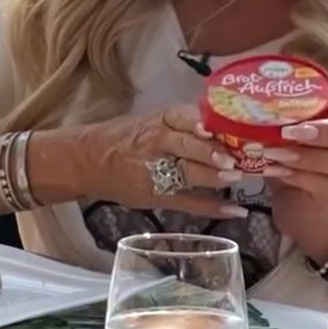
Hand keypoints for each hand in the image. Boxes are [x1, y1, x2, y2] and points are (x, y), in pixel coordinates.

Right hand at [71, 104, 247, 216]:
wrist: (90, 161)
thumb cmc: (128, 137)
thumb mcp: (153, 120)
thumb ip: (186, 123)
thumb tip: (230, 126)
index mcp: (159, 121)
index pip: (182, 117)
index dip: (199, 123)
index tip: (216, 128)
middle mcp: (158, 144)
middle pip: (187, 147)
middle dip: (212, 153)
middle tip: (235, 159)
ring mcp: (158, 172)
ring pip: (188, 174)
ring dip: (214, 177)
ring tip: (236, 178)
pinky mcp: (159, 197)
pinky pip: (189, 202)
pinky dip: (213, 207)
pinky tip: (236, 210)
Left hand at [263, 94, 327, 264]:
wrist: (298, 207)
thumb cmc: (289, 163)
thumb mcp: (281, 138)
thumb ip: (276, 121)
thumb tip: (243, 102)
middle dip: (325, 131)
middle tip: (290, 132)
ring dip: (307, 156)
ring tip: (275, 153)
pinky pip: (324, 183)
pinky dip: (299, 175)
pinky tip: (278, 171)